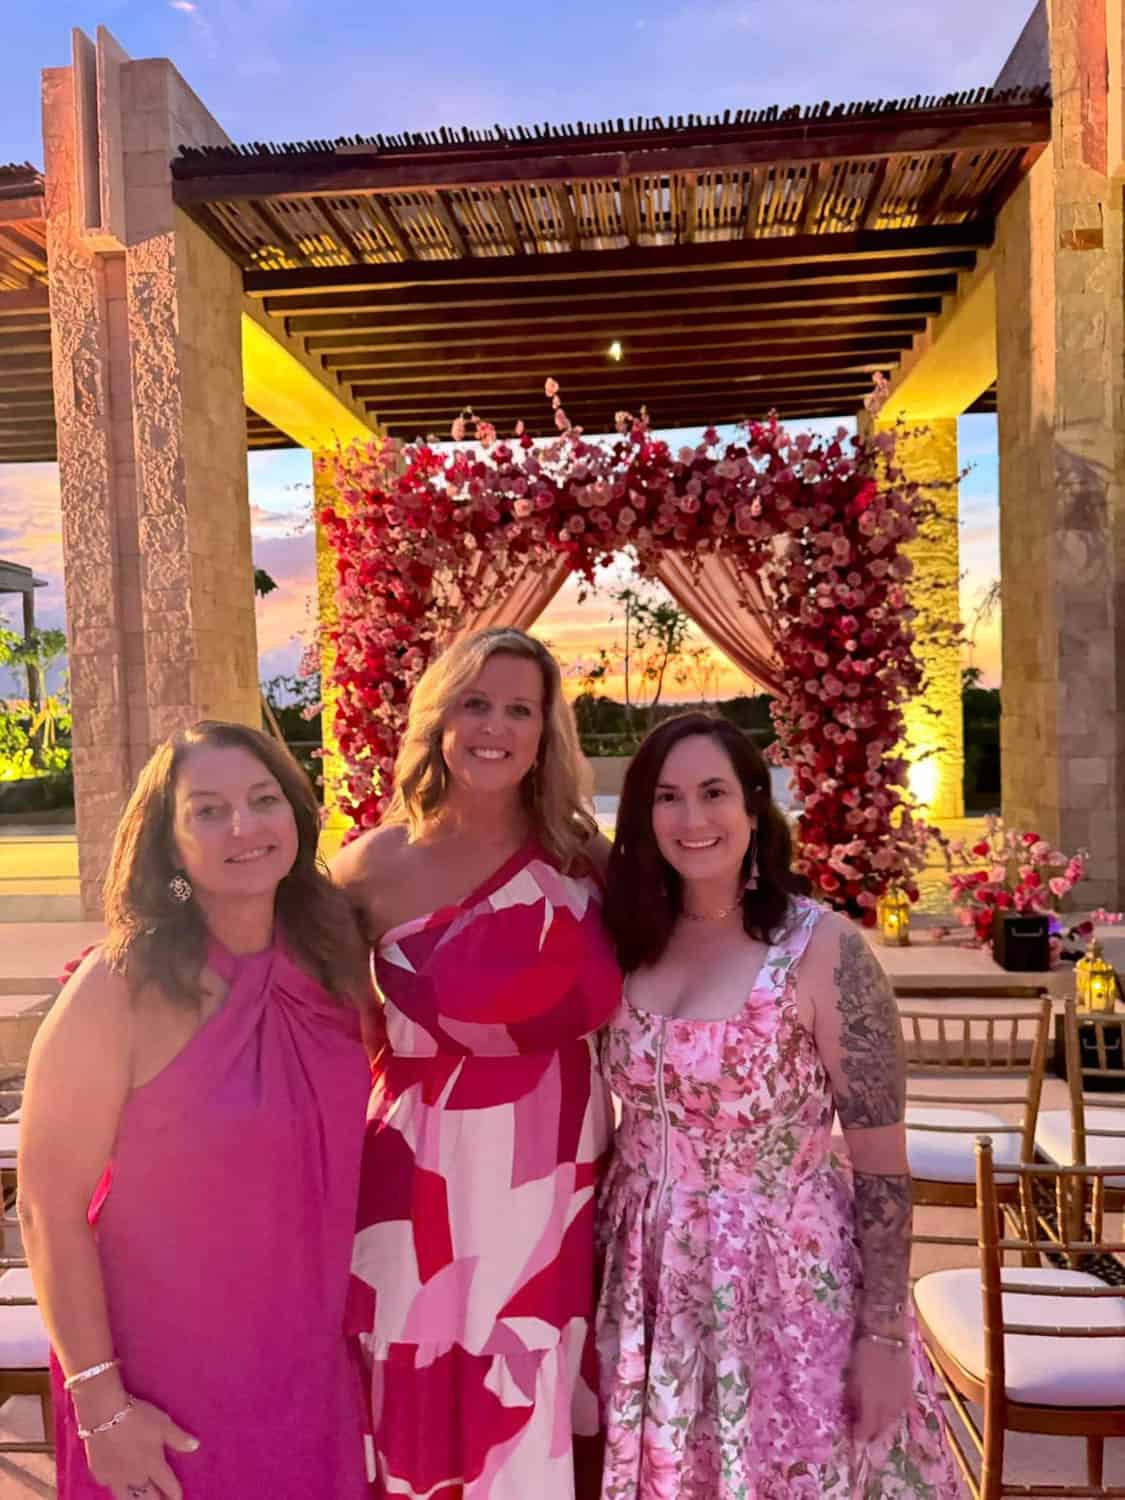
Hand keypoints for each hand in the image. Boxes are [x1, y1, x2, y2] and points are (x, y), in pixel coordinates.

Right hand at [82, 1398, 199, 1499]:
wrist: (105, 1414)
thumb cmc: (138, 1417)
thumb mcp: (164, 1424)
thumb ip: (178, 1438)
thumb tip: (196, 1446)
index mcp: (153, 1465)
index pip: (168, 1486)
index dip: (175, 1494)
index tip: (178, 1498)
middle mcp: (135, 1476)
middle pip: (147, 1498)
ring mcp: (115, 1477)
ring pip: (127, 1499)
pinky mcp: (99, 1473)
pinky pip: (109, 1486)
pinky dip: (116, 1488)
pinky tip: (117, 1485)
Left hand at [847, 1335, 910, 1444]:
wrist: (888, 1334)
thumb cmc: (864, 1352)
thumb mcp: (852, 1377)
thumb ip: (854, 1400)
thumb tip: (853, 1416)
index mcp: (873, 1403)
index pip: (868, 1429)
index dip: (861, 1436)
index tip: (854, 1438)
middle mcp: (890, 1406)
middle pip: (883, 1429)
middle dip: (873, 1435)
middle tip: (866, 1436)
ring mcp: (902, 1399)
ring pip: (894, 1422)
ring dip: (885, 1427)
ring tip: (876, 1427)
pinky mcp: (911, 1391)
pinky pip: (902, 1410)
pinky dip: (894, 1415)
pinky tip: (888, 1413)